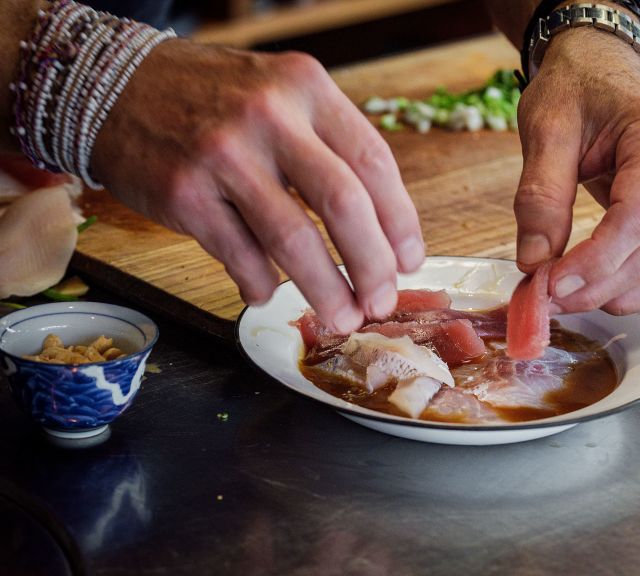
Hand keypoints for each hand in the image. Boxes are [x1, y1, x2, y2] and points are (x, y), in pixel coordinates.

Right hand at [91, 40, 423, 331]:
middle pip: (344, 203)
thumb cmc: (213, 100)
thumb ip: (326, 148)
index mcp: (306, 88)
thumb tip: (374, 233)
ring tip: (342, 317)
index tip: (409, 262)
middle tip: (380, 302)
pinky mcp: (184, 193)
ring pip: (294, 239)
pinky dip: (262, 285)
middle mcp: (269, 115)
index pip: (374, 162)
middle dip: (372, 266)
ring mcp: (223, 154)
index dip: (400, 222)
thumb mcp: (280, 97)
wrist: (117, 85)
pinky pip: (240, 256)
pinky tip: (267, 292)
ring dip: (325, 290)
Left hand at [514, 27, 639, 314]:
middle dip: (595, 286)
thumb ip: (540, 194)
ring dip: (617, 296)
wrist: (601, 70)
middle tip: (543, 297)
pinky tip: (596, 293)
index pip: (637, 217)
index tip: (550, 283)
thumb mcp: (546, 129)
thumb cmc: (576, 89)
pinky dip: (637, 292)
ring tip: (565, 298)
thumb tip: (533, 261)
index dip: (594, 260)